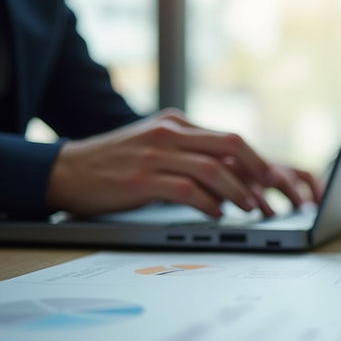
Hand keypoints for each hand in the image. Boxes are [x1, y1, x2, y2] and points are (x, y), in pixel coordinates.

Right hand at [46, 109, 319, 217]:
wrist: (64, 171)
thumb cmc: (114, 165)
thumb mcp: (155, 148)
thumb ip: (190, 155)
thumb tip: (233, 178)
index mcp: (176, 124)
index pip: (229, 139)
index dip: (258, 161)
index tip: (276, 182)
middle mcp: (169, 133)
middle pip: (229, 146)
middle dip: (258, 172)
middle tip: (272, 196)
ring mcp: (154, 155)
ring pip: (212, 169)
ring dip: (238, 192)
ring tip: (250, 210)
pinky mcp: (140, 179)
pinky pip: (186, 190)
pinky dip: (207, 204)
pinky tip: (216, 215)